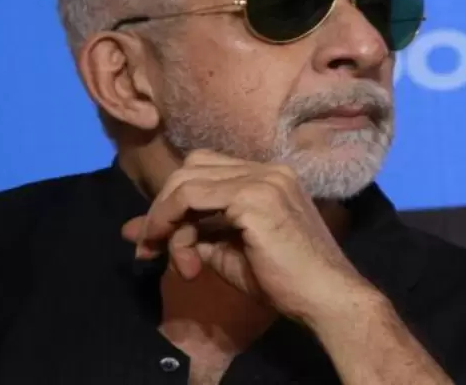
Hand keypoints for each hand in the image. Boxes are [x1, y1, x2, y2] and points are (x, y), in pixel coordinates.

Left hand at [121, 150, 374, 322]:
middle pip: (192, 166)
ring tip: (167, 259)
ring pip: (187, 180)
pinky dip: (173, 222)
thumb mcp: (229, 252)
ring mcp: (261, 179)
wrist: (325, 298)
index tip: (152, 238)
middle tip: (149, 247)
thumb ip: (193, 234)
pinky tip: (180, 256)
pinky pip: (192, 198)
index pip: (206, 169)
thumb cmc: (284, 281)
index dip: (173, 199)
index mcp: (267, 176)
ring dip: (164, 218)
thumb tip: (140, 233)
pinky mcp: (253, 197)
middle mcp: (266, 168)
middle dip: (162, 206)